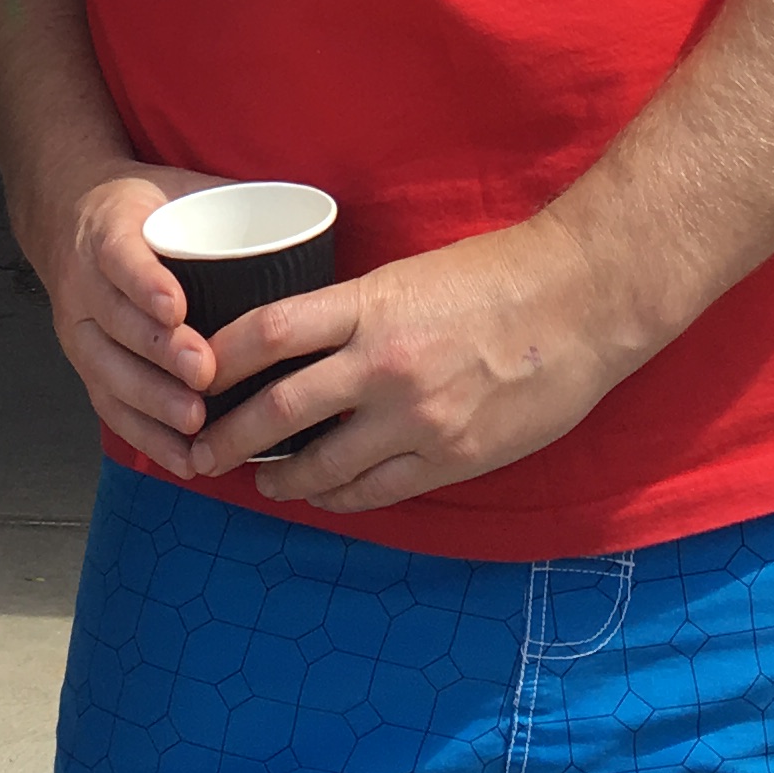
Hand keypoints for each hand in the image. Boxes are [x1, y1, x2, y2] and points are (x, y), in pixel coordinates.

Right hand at [14, 159, 235, 477]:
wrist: (71, 216)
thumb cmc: (141, 208)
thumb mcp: (175, 187)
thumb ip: (227, 202)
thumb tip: (308, 218)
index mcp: (106, 233)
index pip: (121, 258)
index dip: (146, 284)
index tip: (177, 305)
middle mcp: (84, 284)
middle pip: (116, 322)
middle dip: (161, 352)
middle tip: (203, 373)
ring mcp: (80, 328)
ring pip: (108, 371)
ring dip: (153, 401)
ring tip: (195, 423)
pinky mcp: (86, 366)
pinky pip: (109, 406)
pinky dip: (145, 434)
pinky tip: (181, 456)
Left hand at [181, 215, 639, 516]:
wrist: (583, 301)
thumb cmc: (498, 275)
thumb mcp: (409, 276)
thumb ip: (355, 313)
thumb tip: (298, 345)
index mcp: (369, 305)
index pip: (268, 332)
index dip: (218, 356)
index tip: (191, 370)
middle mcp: (384, 365)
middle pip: (280, 410)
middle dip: (228, 436)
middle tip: (198, 450)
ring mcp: (419, 418)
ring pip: (324, 466)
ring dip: (281, 478)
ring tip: (259, 479)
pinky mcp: (453, 458)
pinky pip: (377, 491)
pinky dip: (338, 497)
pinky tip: (321, 496)